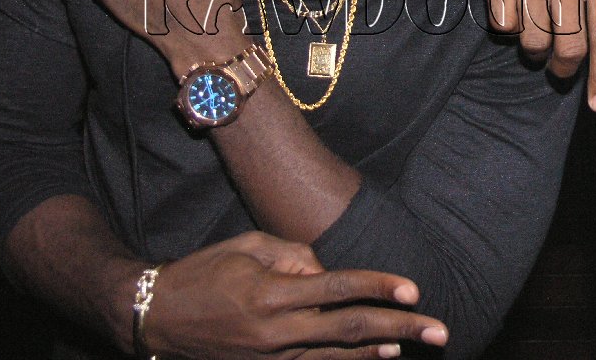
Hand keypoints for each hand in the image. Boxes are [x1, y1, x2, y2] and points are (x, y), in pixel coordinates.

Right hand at [142, 231, 446, 358]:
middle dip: (401, 328)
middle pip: (351, 328)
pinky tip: (377, 357)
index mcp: (272, 295)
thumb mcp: (248, 246)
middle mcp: (276, 332)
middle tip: (440, 330)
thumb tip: (329, 270)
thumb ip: (296, 255)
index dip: (379, 286)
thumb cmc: (204, 271)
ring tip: (414, 343)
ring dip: (379, 349)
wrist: (155, 318)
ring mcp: (270, 358)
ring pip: (337, 355)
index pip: (339, 289)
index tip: (414, 289)